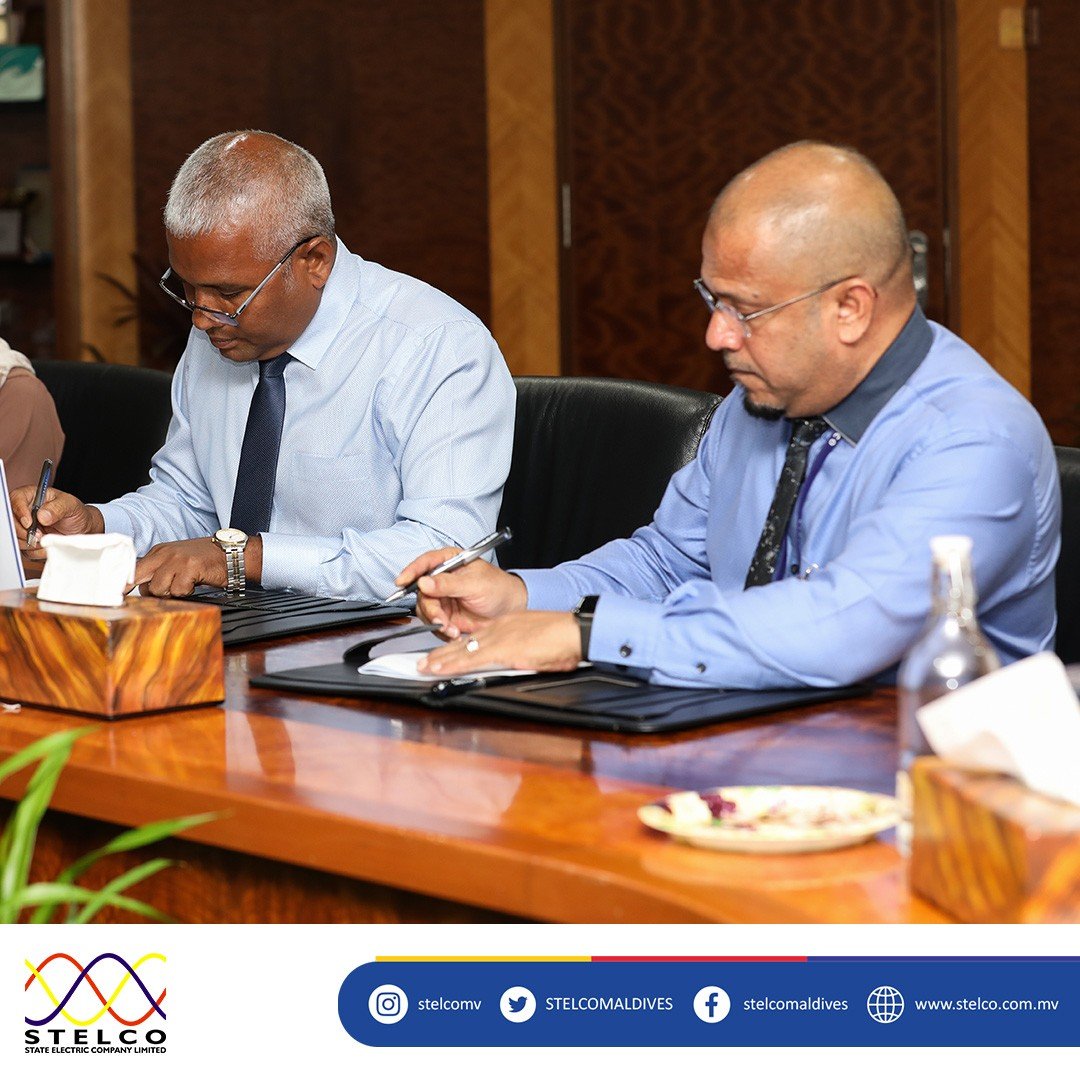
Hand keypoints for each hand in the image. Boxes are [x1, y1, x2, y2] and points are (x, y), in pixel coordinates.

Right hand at [10, 486, 102, 557]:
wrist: (82, 528)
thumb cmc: (75, 512)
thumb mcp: (70, 505)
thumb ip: (57, 508)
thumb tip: (42, 515)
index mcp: (32, 496)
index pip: (16, 500)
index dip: (20, 512)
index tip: (29, 523)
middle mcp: (25, 511)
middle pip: (12, 521)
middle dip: (24, 531)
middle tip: (40, 535)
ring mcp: (25, 527)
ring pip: (16, 537)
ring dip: (30, 543)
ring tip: (47, 539)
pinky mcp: (28, 541)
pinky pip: (25, 550)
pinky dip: (36, 551)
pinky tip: (47, 546)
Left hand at [134, 536, 261, 596]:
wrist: (231, 553)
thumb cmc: (205, 560)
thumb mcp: (177, 561)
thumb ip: (158, 572)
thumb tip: (139, 590)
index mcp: (158, 551)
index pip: (133, 569)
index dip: (125, 585)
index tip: (118, 595)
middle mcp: (164, 553)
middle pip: (140, 580)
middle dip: (148, 592)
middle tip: (163, 594)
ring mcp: (176, 560)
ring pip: (158, 589)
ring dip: (172, 593)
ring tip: (185, 585)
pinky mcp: (189, 567)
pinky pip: (178, 591)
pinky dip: (187, 592)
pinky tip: (195, 583)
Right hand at [394, 546, 527, 636]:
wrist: (509, 609)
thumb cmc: (498, 588)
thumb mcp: (475, 583)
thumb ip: (448, 583)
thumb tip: (424, 582)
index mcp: (449, 562)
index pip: (425, 563)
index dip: (411, 571)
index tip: (402, 581)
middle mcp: (442, 579)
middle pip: (421, 592)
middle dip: (429, 609)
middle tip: (440, 619)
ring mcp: (442, 598)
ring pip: (425, 610)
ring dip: (435, 621)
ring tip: (450, 628)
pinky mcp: (445, 615)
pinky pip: (433, 623)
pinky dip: (441, 630)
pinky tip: (454, 632)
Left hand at [417, 611, 580, 675]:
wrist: (574, 631)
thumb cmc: (563, 637)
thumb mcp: (536, 640)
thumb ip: (522, 650)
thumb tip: (518, 661)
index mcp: (507, 624)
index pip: (476, 635)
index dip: (458, 646)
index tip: (445, 653)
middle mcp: (498, 628)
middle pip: (463, 641)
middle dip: (442, 653)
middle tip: (425, 661)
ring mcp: (498, 638)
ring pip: (461, 649)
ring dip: (440, 659)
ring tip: (424, 667)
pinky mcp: (501, 649)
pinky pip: (470, 657)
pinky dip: (452, 664)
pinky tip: (439, 669)